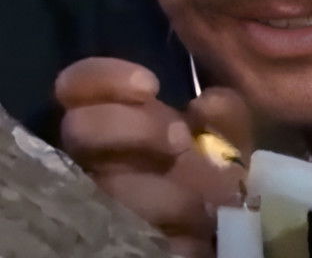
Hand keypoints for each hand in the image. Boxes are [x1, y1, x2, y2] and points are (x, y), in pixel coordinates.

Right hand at [55, 57, 252, 257]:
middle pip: (81, 127)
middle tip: (180, 141)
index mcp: (118, 116)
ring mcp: (98, 197)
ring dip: (162, 193)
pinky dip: (170, 235)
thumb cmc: (214, 161)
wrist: (221, 221)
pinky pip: (128, 235)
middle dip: (135, 127)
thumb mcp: (229, 131)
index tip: (151, 85)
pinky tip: (194, 233)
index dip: (105, 78)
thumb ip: (225, 111)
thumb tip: (204, 105)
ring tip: (203, 201)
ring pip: (103, 188)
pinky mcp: (115, 238)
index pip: (78, 84)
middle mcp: (97, 155)